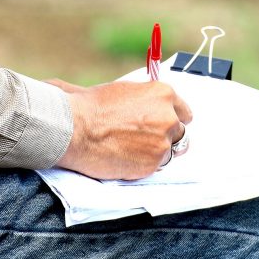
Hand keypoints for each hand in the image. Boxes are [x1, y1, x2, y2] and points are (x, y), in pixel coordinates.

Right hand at [53, 80, 191, 179]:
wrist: (75, 127)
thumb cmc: (91, 106)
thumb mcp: (124, 91)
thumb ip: (146, 101)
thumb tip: (151, 108)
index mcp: (163, 94)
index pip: (184, 112)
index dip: (172, 119)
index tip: (164, 125)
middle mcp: (168, 118)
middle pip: (180, 133)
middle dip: (165, 137)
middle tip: (145, 140)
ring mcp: (161, 143)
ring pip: (168, 152)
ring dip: (154, 152)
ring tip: (132, 150)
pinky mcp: (151, 164)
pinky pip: (154, 167)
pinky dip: (142, 165)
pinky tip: (124, 157)